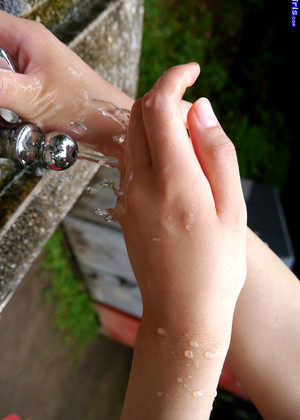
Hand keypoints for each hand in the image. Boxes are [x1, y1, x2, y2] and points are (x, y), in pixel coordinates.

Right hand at [0, 11, 132, 155]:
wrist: (112, 127)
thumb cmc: (86, 108)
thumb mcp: (32, 97)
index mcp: (27, 37)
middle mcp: (29, 48)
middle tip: (4, 100)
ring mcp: (34, 68)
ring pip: (0, 75)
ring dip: (2, 97)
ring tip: (13, 113)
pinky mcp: (38, 87)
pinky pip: (11, 91)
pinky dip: (8, 107)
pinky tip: (17, 119)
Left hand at [119, 63, 246, 329]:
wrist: (182, 312)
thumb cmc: (215, 267)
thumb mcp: (232, 207)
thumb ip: (216, 152)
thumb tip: (201, 110)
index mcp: (173, 180)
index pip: (160, 107)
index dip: (174, 79)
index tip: (192, 71)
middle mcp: (141, 184)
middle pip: (139, 117)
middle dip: (164, 97)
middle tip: (194, 112)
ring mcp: (127, 198)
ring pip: (132, 139)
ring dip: (155, 124)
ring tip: (189, 144)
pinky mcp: (124, 209)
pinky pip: (130, 164)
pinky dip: (148, 149)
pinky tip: (174, 169)